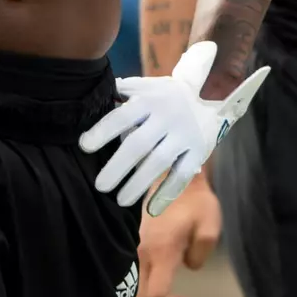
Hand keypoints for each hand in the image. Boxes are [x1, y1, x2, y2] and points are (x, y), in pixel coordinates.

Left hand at [79, 41, 268, 215]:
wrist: (211, 93)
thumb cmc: (165, 96)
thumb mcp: (145, 87)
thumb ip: (121, 94)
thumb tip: (88, 106)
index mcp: (149, 100)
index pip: (121, 116)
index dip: (102, 131)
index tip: (84, 147)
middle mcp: (166, 116)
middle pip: (138, 144)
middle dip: (117, 166)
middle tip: (100, 186)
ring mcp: (184, 134)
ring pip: (159, 161)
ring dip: (138, 183)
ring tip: (119, 201)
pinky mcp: (198, 150)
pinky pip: (182, 175)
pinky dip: (167, 193)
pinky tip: (151, 209)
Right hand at [136, 173, 221, 296]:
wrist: (175, 174)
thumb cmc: (195, 200)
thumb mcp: (210, 226)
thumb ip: (201, 254)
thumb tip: (188, 266)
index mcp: (161, 252)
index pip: (155, 294)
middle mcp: (144, 254)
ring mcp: (139, 249)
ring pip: (137, 290)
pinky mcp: (140, 244)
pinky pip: (139, 278)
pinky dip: (146, 296)